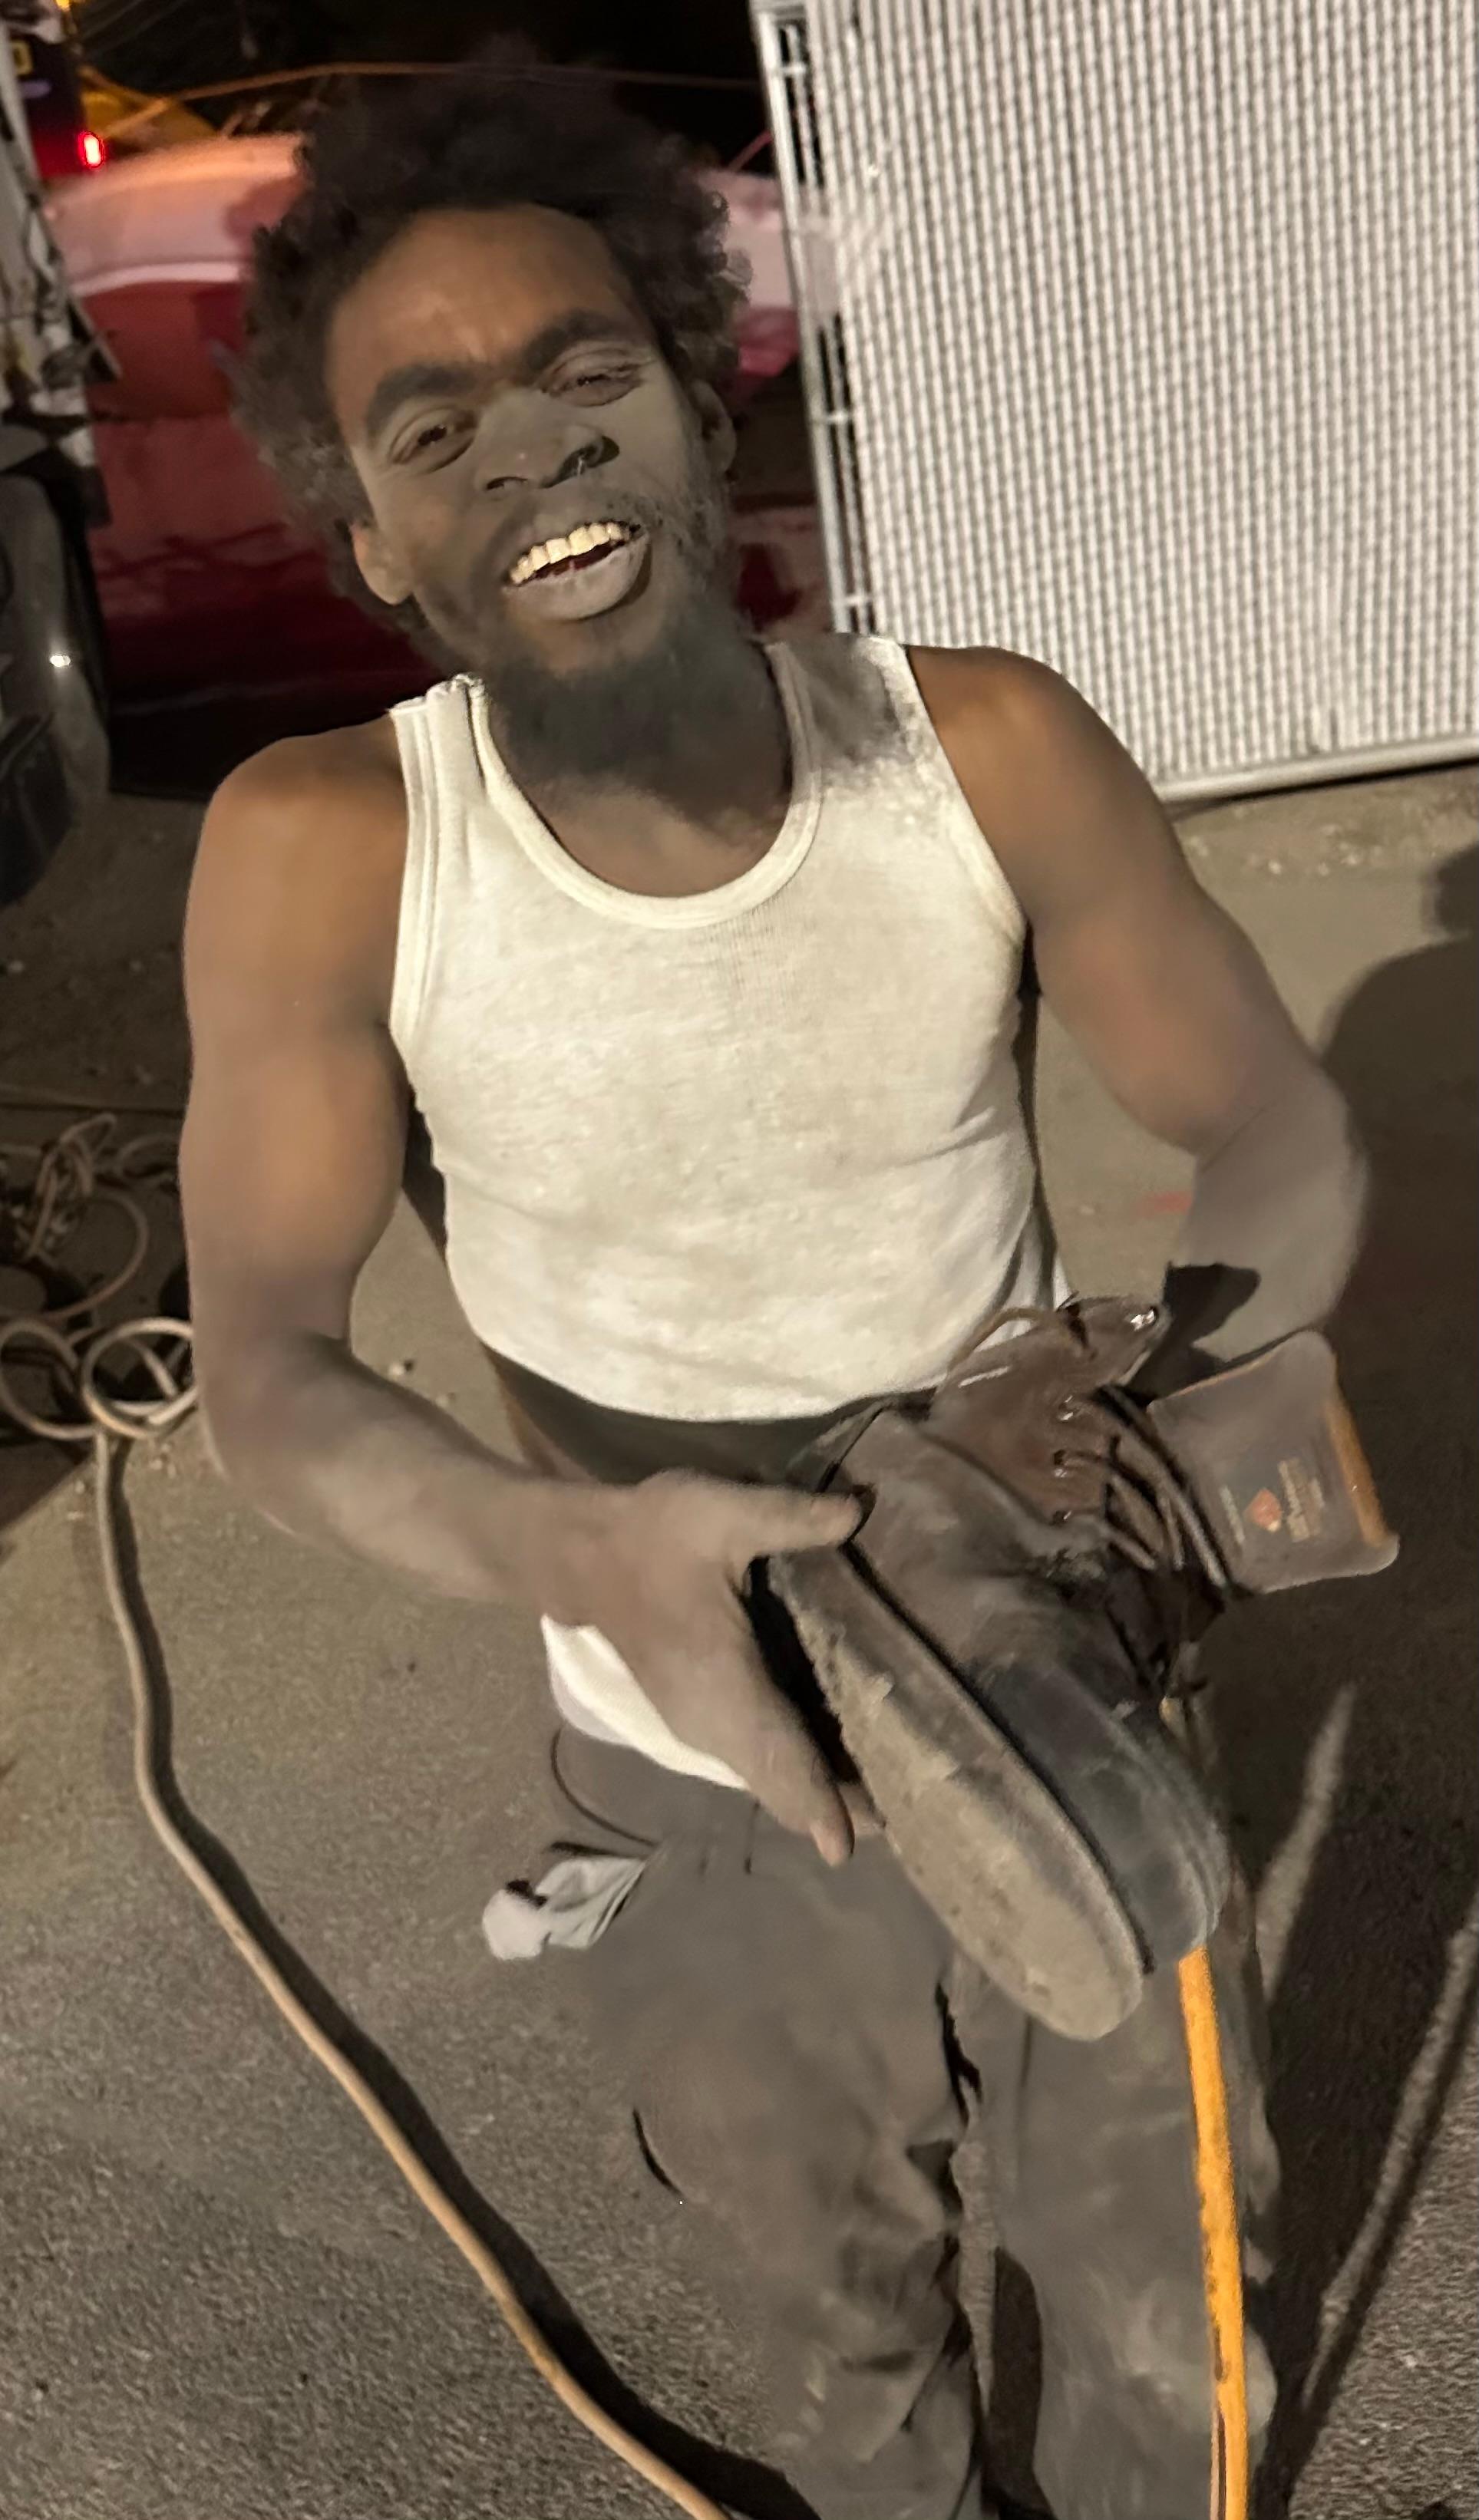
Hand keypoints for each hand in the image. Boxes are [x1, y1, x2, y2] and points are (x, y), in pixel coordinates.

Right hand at [542, 1470, 863, 1863]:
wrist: (581, 1555)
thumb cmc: (651, 1535)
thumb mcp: (720, 1511)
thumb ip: (790, 1517)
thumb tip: (860, 1512)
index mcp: (722, 1683)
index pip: (778, 1757)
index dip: (817, 1804)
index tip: (853, 1848)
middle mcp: (711, 1723)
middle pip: (780, 1785)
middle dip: (840, 1808)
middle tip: (918, 1815)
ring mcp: (702, 1729)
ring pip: (769, 1780)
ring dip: (822, 1795)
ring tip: (897, 1798)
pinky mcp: (701, 1721)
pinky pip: (759, 1762)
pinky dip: (799, 1775)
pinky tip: (845, 1767)